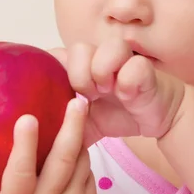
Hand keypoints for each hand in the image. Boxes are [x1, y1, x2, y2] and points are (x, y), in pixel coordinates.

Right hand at [0, 96, 95, 193]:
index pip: (21, 174)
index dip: (25, 146)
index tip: (28, 118)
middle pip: (63, 160)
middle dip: (72, 128)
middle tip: (76, 102)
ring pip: (80, 162)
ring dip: (78, 137)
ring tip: (76, 113)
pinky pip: (88, 171)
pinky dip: (82, 154)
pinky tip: (76, 143)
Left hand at [51, 39, 185, 145]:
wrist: (157, 116)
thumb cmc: (118, 115)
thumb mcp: (84, 125)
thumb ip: (62, 128)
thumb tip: (36, 145)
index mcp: (82, 67)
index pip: (56, 55)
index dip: (53, 71)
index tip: (57, 94)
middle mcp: (100, 58)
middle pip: (78, 49)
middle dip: (80, 76)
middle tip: (89, 97)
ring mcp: (124, 60)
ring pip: (107, 47)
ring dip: (103, 73)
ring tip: (108, 92)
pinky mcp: (145, 68)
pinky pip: (134, 65)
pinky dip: (127, 83)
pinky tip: (128, 97)